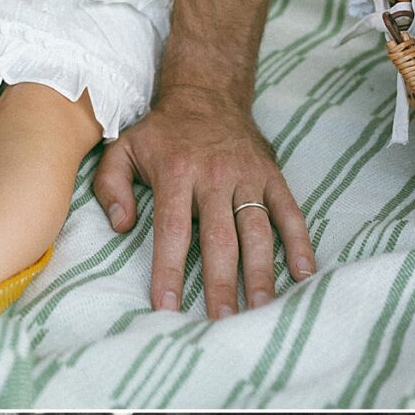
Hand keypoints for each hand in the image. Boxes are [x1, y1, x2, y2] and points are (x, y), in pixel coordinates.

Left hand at [92, 85, 314, 316]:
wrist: (207, 92)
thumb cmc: (160, 132)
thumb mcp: (122, 149)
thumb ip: (110, 186)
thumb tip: (120, 227)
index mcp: (176, 172)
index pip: (172, 230)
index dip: (170, 270)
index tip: (167, 306)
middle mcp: (215, 175)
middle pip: (219, 238)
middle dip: (221, 283)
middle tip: (221, 321)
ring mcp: (248, 175)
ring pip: (257, 230)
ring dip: (262, 272)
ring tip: (262, 309)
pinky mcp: (271, 175)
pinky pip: (289, 211)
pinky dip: (299, 241)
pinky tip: (304, 273)